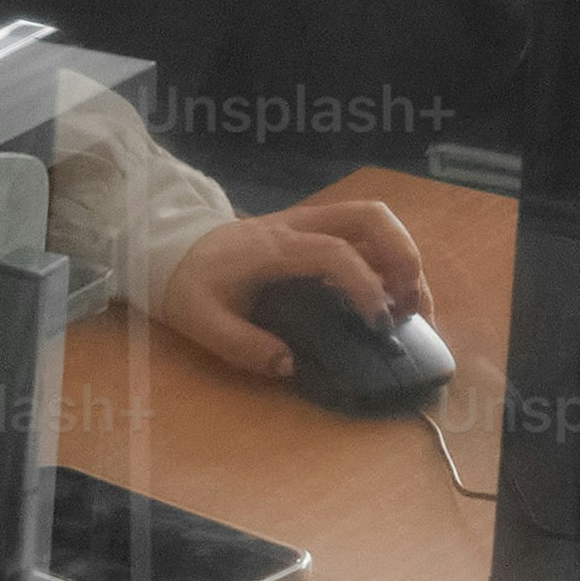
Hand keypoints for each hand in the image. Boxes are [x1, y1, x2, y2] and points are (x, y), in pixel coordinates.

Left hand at [157, 197, 431, 377]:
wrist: (170, 249)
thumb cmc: (188, 285)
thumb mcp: (201, 321)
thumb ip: (244, 345)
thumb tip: (291, 365)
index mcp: (274, 247)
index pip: (336, 251)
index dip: (366, 284)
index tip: (378, 323)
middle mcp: (299, 226)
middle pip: (370, 215)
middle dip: (403, 255)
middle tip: (409, 304)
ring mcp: (310, 224)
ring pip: (375, 220)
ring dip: (404, 258)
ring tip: (409, 307)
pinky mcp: (314, 232)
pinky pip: (364, 233)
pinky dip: (390, 261)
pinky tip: (391, 299)